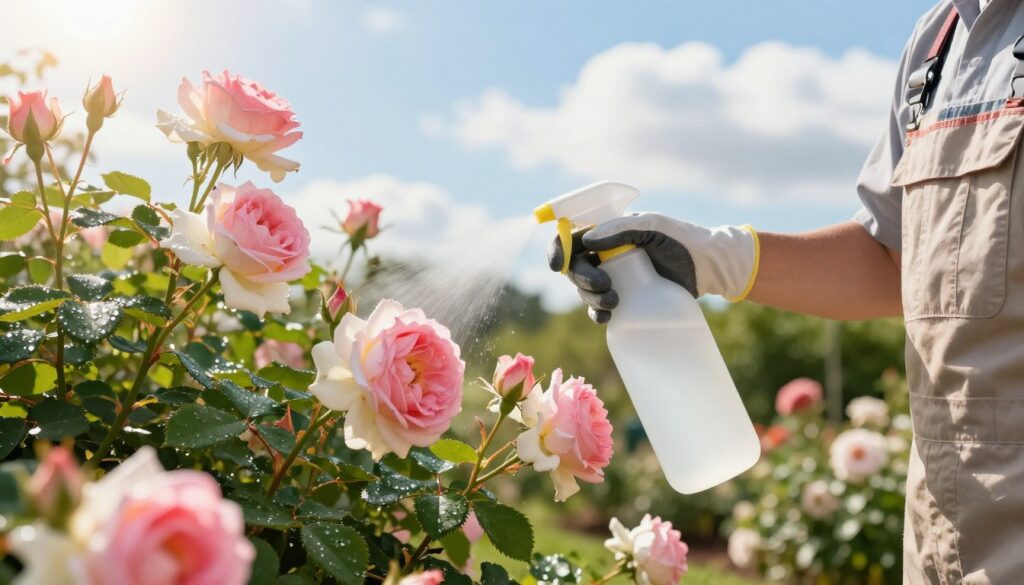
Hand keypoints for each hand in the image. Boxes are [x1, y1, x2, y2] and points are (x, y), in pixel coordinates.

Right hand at [548, 213, 757, 322]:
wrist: (710, 266)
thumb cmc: (682, 239)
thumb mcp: (654, 226)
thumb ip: (622, 228)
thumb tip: (588, 241)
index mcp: (608, 232)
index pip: (571, 238)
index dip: (558, 250)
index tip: (558, 265)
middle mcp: (606, 254)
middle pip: (575, 268)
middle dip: (582, 279)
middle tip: (604, 286)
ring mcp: (615, 278)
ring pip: (586, 290)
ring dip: (591, 298)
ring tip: (614, 302)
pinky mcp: (626, 300)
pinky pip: (600, 309)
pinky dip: (597, 314)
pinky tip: (607, 318)